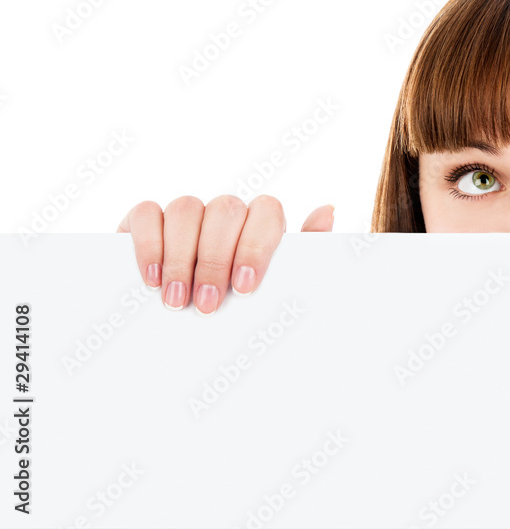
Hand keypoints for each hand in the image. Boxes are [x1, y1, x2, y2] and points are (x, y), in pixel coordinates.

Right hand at [116, 196, 334, 315]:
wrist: (180, 338)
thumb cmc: (238, 307)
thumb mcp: (273, 288)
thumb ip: (304, 252)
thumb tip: (328, 210)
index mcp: (259, 224)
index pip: (266, 210)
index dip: (256, 245)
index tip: (245, 288)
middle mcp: (224, 212)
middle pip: (226, 210)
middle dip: (216, 261)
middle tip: (208, 306)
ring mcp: (186, 213)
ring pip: (186, 208)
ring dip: (182, 258)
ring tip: (177, 301)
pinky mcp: (146, 219)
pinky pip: (147, 213)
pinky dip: (149, 245)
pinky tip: (153, 278)